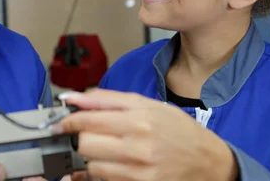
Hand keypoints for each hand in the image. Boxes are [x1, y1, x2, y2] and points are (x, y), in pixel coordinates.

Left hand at [54, 89, 238, 180]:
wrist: (208, 163)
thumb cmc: (179, 130)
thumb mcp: (147, 104)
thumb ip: (107, 99)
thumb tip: (73, 97)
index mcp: (139, 121)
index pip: (88, 120)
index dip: (68, 120)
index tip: (62, 121)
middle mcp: (138, 148)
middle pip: (85, 145)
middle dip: (80, 138)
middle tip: (86, 134)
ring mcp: (138, 174)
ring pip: (91, 166)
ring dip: (90, 157)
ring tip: (104, 149)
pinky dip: (99, 173)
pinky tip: (109, 164)